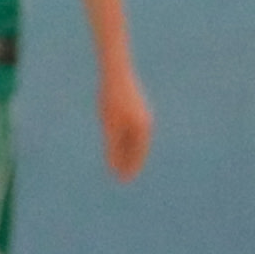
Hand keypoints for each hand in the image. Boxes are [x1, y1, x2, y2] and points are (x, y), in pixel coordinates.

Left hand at [96, 68, 154, 182]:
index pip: (137, 155)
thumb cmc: (111, 98)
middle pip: (138, 149)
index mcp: (142, 129)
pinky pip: (133, 131)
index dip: (130, 168)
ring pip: (135, 140)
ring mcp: (142, 116)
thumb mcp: (109, 125)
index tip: (122, 180)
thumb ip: (112, 146)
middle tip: (120, 177)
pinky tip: (117, 145)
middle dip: (129, 163)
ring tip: (118, 164)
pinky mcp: (136, 110)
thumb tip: (113, 167)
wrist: (115, 72)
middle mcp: (145, 124)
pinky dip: (125, 141)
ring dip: (127, 153)